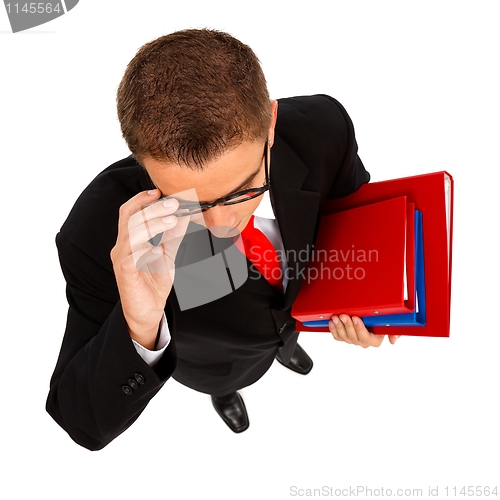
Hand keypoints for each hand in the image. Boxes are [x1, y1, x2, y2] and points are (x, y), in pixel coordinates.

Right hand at [111, 189, 189, 348]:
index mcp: (130, 238)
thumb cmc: (154, 281)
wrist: (147, 311)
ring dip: (152, 224)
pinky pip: (131, 258)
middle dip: (153, 208)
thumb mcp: (168, 254)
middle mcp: (122, 246)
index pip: (130, 211)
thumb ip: (174, 236)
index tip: (160, 191)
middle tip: (174, 203)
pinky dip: (146, 250)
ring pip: (130, 234)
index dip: (142, 199)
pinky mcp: (125, 274)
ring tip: (171, 220)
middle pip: (132, 218)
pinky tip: (159, 249)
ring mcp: (122, 259)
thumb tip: (185, 216)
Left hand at [329, 314, 399, 347]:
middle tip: (344, 316)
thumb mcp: (389, 325)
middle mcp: (363, 342)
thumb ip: (394, 331)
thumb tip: (393, 340)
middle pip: (353, 337)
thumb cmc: (379, 321)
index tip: (356, 318)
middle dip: (347, 325)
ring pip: (344, 337)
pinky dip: (333, 329)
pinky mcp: (344, 337)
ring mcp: (353, 340)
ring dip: (339, 326)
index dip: (359, 328)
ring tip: (336, 318)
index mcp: (374, 340)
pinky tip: (332, 322)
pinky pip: (337, 336)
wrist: (370, 318)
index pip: (365, 337)